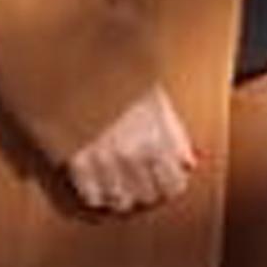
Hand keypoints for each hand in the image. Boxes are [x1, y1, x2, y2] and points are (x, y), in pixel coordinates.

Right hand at [57, 87, 199, 218]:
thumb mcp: (157, 100)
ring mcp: (104, 160)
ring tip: (117, 182)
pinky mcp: (77, 161)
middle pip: (148, 198)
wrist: (79, 63)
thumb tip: (190, 163)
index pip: (174, 186)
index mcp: (158, 138)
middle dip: (146, 191)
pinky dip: (95, 194)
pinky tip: (96, 181)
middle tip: (138, 180)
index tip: (162, 180)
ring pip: (120, 202)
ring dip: (121, 195)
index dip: (169, 185)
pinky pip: (92, 197)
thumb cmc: (120, 79)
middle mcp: (134, 154)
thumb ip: (176, 134)